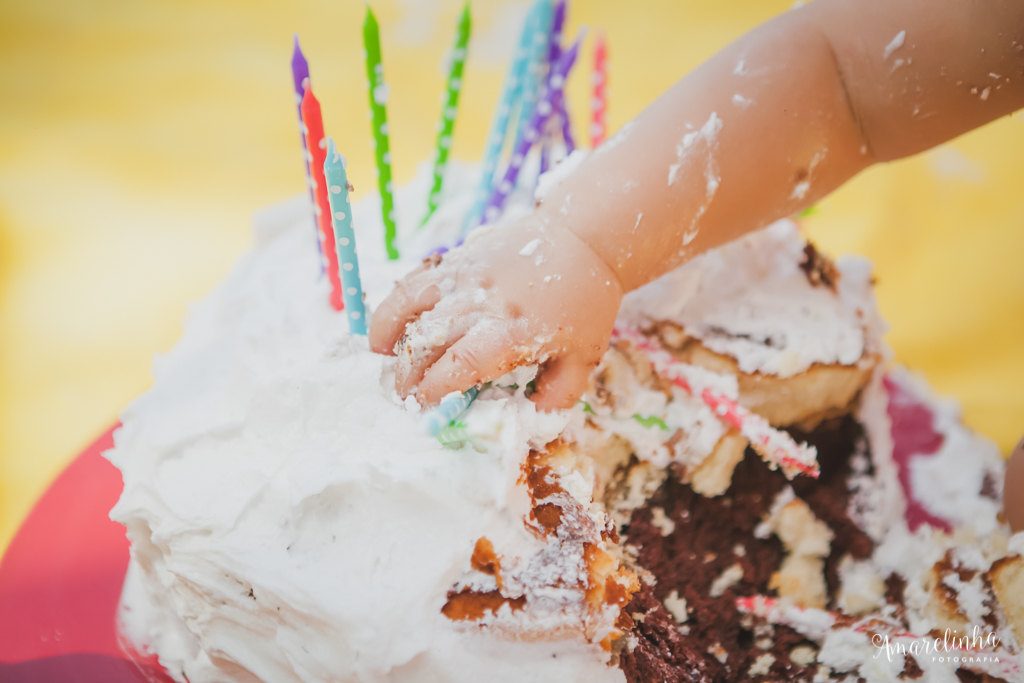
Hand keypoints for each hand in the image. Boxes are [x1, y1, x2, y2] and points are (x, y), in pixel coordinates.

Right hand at [369, 216, 622, 409]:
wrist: (583, 239)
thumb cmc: (584, 302)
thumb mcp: (583, 358)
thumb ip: (556, 397)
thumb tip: (529, 425)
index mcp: (515, 331)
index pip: (461, 364)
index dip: (434, 388)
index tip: (422, 406)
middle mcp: (486, 303)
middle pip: (429, 339)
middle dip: (408, 373)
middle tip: (402, 395)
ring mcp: (468, 276)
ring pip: (412, 306)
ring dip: (391, 337)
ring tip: (382, 360)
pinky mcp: (458, 258)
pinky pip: (415, 281)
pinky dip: (394, 306)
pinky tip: (386, 329)